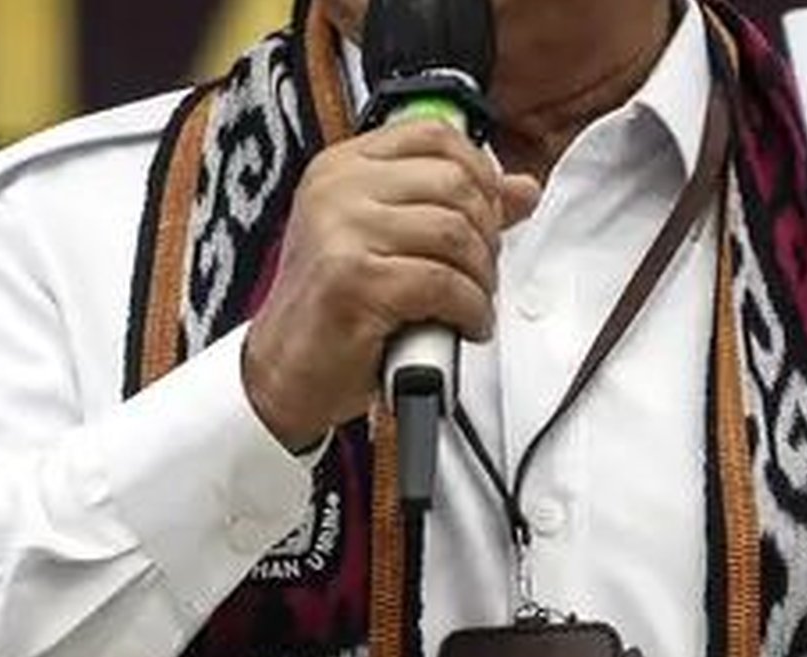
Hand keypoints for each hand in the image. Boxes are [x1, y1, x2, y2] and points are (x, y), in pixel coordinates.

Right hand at [243, 120, 540, 450]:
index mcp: (342, 167)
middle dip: (487, 233)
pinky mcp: (353, 281)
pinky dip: (470, 311)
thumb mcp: (387, 240)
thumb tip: (522, 189)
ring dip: (481, 278)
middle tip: (481, 270)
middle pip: (454, 183)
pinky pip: (444, 285)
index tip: (491, 211)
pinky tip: (464, 326)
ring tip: (472, 302)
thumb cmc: (333, 307)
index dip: (480, 171)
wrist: (284, 369)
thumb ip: (452, 207)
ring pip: (455, 235)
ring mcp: (340, 232)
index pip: (433, 136)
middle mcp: (336, 190)